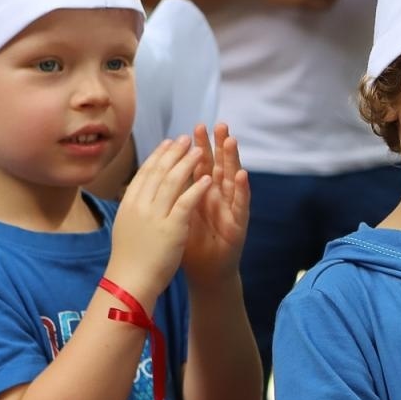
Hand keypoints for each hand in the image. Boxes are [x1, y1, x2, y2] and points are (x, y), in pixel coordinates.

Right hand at [106, 135, 210, 306]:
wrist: (130, 282)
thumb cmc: (130, 258)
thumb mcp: (127, 225)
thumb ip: (134, 207)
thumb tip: (137, 192)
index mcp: (129, 204)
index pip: (145, 172)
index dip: (158, 155)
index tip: (169, 142)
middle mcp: (140, 205)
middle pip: (159, 172)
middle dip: (174, 153)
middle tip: (187, 138)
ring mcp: (155, 216)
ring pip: (173, 182)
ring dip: (188, 164)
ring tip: (201, 151)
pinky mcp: (171, 228)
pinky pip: (186, 202)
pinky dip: (197, 188)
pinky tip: (208, 178)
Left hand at [181, 123, 250, 286]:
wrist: (205, 274)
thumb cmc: (191, 247)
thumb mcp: (178, 217)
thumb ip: (174, 196)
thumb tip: (159, 173)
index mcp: (202, 195)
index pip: (201, 166)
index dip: (199, 148)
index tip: (194, 128)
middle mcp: (219, 198)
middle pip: (219, 167)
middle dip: (218, 146)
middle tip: (219, 125)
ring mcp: (231, 209)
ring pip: (232, 180)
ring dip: (233, 160)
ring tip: (231, 140)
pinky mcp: (239, 224)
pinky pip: (241, 204)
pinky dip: (241, 190)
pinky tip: (241, 175)